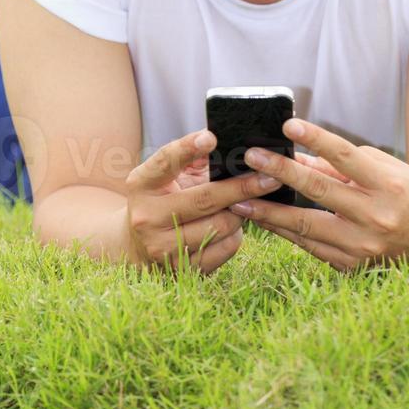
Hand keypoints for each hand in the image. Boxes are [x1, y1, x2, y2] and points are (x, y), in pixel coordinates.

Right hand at [122, 129, 283, 274]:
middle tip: (270, 176)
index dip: (188, 148)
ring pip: (220, 225)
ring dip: (241, 211)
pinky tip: (233, 223)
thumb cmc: (162, 197)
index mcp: (141, 184)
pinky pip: (226, 248)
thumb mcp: (167, 174)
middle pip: (204, 199)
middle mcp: (147, 217)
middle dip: (242, 187)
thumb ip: (192, 157)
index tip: (211, 137)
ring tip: (247, 201)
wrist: (138, 245)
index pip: (166, 162)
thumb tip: (228, 143)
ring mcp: (163, 248)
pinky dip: (236, 233)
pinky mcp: (182, 270)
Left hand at [228, 118, 408, 272]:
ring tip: (239, 199)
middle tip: (251, 157)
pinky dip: (285, 232)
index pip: (346, 156)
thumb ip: (341, 166)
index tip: (288, 124)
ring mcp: (363, 246)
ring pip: (306, 226)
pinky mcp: (353, 266)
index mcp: (388, 186)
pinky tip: (263, 220)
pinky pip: (311, 246)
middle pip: (319, 191)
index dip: (316, 138)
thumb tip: (297, 157)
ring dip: (269, 212)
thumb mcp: (384, 171)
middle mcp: (376, 217)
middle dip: (280, 172)